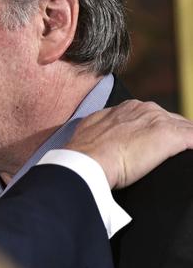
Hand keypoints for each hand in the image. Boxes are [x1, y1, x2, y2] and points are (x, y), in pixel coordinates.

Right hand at [66, 100, 192, 188]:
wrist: (88, 160)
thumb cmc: (85, 151)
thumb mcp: (93, 128)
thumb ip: (105, 126)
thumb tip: (106, 136)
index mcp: (129, 107)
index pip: (155, 117)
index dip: (159, 132)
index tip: (158, 146)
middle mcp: (146, 109)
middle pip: (175, 121)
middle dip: (177, 136)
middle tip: (173, 154)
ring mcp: (160, 122)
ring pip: (187, 130)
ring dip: (187, 142)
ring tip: (185, 155)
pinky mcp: (172, 137)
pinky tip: (189, 160)